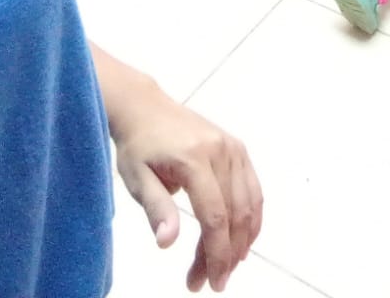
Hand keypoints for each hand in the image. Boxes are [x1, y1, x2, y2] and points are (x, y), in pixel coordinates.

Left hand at [113, 90, 262, 291]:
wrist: (145, 108)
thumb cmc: (138, 146)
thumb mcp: (137, 179)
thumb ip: (156, 209)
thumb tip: (167, 242)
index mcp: (194, 159)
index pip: (214, 216)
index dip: (216, 253)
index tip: (211, 281)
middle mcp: (221, 152)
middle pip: (235, 214)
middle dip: (227, 254)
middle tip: (212, 281)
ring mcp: (233, 149)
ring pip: (250, 204)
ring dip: (243, 241)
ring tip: (226, 266)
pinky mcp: (238, 149)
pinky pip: (253, 189)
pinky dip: (252, 218)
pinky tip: (242, 240)